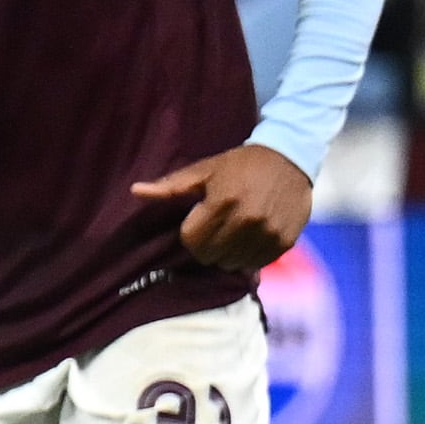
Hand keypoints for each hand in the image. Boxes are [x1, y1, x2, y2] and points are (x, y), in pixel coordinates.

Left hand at [133, 143, 312, 271]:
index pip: (192, 242)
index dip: (191, 235)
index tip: (198, 222)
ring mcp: (268, 233)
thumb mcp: (203, 170)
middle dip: (207, 246)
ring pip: (233, 264)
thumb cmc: (239, 165)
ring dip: (228, 254)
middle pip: (211, 256)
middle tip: (216, 229)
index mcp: (223, 202)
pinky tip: (250, 238)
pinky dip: (249, 256)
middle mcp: (247, 221)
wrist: (289, 159)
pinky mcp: (285, 242)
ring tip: (233, 233)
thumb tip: (135, 191)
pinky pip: (257, 264)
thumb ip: (170, 186)